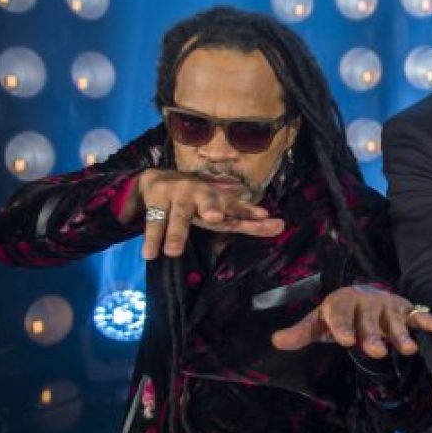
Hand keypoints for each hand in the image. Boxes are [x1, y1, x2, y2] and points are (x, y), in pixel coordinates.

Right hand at [130, 169, 283, 259]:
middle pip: (207, 202)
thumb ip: (246, 221)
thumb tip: (281, 226)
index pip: (237, 207)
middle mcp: (200, 195)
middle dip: (212, 208)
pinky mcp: (157, 200)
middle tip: (215, 217)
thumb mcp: (220, 210)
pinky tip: (150, 254)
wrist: (158, 178)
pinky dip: (152, 239)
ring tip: (173, 252)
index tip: (265, 218)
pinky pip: (154, 223)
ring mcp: (178, 197)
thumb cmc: (198, 201)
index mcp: (218, 198)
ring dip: (176, 233)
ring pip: (177, 216)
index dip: (249, 212)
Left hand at [272, 285, 431, 357]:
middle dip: (373, 335)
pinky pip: (419, 316)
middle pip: (369, 321)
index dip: (342, 327)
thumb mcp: (318, 321)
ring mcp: (387, 307)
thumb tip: (276, 340)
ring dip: (401, 333)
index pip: (340, 317)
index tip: (345, 339)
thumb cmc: (338, 313)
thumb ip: (301, 332)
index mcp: (341, 303)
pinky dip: (431, 320)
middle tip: (376, 350)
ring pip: (395, 321)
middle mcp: (366, 303)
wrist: (361, 294)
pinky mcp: (404, 311)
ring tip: (408, 349)